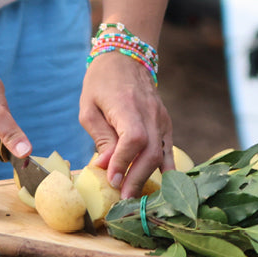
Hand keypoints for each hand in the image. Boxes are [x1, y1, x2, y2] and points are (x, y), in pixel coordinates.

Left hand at [79, 50, 171, 197]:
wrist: (126, 57)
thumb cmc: (100, 82)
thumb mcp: (89, 107)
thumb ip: (101, 137)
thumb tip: (105, 167)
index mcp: (127, 105)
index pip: (133, 138)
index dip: (124, 161)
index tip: (112, 179)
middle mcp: (149, 112)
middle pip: (149, 151)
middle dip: (136, 178)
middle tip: (122, 199)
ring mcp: (161, 117)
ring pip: (160, 153)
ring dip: (148, 178)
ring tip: (135, 197)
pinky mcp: (165, 122)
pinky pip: (168, 149)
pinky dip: (166, 169)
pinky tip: (164, 187)